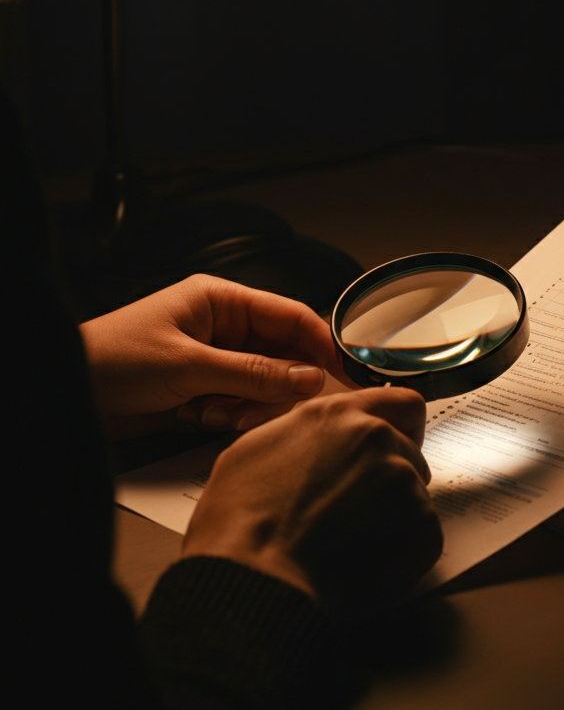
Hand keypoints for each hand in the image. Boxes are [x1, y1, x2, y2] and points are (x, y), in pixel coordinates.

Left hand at [80, 275, 346, 438]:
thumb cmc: (111, 358)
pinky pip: (240, 402)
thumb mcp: (189, 365)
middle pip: (282, 354)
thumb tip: (310, 378)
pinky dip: (229, 414)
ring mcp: (214, 358)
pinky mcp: (203, 388)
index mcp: (222, 300)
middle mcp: (224, 326)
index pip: (291, 315)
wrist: (64, 392)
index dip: (321, 343)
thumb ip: (255, 373)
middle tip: (276, 406)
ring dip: (249, 403)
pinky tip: (201, 415)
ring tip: (217, 410)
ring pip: (264, 383)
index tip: (345, 371)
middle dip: (279, 384)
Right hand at [181, 387, 442, 614]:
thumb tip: (319, 441)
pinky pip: (421, 533)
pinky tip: (363, 561)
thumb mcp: (255, 449)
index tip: (401, 440)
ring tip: (349, 541)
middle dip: (389, 476)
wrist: (255, 583)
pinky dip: (401, 548)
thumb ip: (304, 432)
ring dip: (392, 513)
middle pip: (408, 451)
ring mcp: (403, 482)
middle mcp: (378, 439)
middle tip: (357, 508)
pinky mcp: (421, 527)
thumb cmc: (240, 524)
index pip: (400, 402)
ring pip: (413, 493)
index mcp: (339, 415)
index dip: (401, 425)